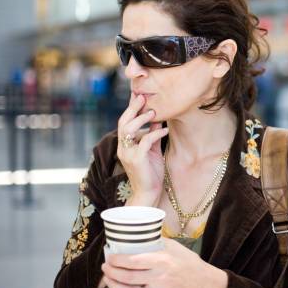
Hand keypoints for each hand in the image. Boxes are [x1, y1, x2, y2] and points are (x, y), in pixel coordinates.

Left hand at [101, 238, 204, 287]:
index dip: (118, 260)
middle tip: (105, 266)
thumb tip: (136, 236)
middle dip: (112, 272)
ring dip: (113, 284)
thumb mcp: (172, 246)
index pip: (134, 261)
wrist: (199, 281)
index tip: (110, 257)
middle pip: (128, 276)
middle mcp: (159, 277)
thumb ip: (155, 242)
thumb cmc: (186, 260)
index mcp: (162, 260)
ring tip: (107, 277)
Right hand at [117, 92, 168, 206]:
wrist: (149, 192)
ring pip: (128, 130)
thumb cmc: (151, 171)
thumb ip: (152, 134)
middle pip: (123, 122)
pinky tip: (164, 130)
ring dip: (141, 119)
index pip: (124, 122)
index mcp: (125, 144)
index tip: (138, 95)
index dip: (130, 108)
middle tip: (143, 97)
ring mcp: (128, 154)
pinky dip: (155, 134)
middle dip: (133, 108)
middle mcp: (123, 148)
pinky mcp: (137, 160)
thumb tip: (157, 118)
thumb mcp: (152, 149)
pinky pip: (144, 142)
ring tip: (153, 112)